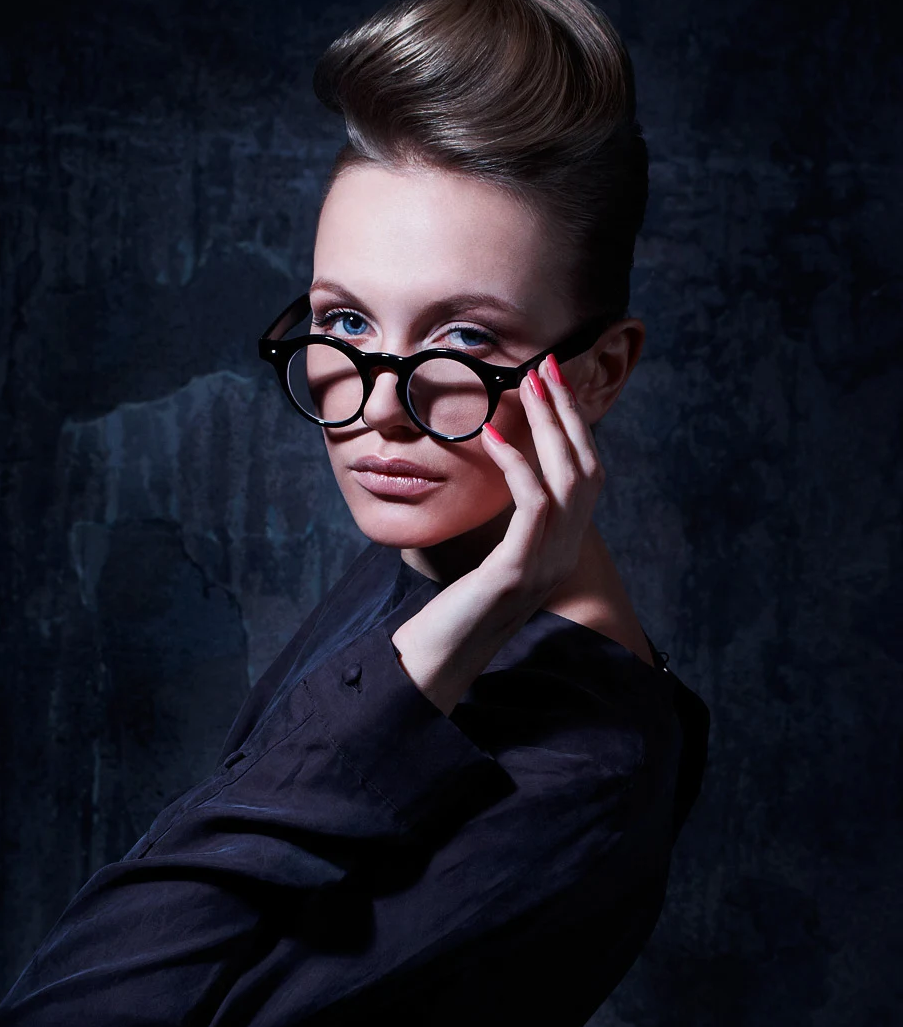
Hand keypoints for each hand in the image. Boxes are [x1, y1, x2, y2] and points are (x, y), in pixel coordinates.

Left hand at [391, 354, 603, 712]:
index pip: (584, 474)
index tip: (555, 381)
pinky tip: (494, 437)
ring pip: (569, 480)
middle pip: (587, 467)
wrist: (439, 661)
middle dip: (570, 412)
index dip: (575, 426)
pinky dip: (518, 466)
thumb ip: (506, 524)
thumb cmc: (454, 610)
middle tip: (550, 364)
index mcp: (561, 546)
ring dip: (551, 427)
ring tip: (530, 384)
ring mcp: (547, 563)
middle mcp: (565, 553)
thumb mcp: (489, 558)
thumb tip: (499, 474)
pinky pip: (532, 506)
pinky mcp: (518, 572)